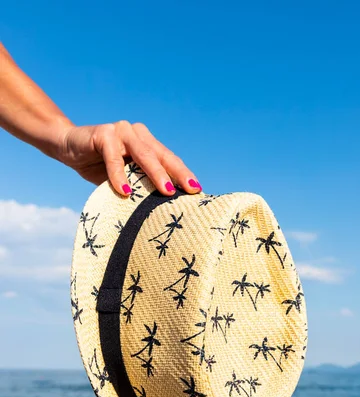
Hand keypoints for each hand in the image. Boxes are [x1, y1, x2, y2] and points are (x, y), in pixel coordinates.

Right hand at [58, 121, 201, 195]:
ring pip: (143, 154)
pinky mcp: (103, 134)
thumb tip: (161, 209)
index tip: (198, 191)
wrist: (68, 148)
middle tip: (190, 190)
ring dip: (155, 173)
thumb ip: (140, 185)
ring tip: (166, 192)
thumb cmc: (98, 167)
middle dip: (178, 174)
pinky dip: (118, 175)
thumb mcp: (124, 178)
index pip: (169, 159)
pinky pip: (113, 157)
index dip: (183, 174)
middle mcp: (138, 134)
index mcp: (147, 143)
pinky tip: (124, 191)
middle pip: (162, 155)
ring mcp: (121, 131)